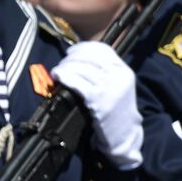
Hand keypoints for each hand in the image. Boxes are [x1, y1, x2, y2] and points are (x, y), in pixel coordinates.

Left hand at [50, 41, 142, 169]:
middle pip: (89, 57)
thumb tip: (79, 59)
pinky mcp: (98, 99)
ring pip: (80, 68)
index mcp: (124, 70)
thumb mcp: (117, 86)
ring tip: (57, 72)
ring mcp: (109, 87)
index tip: (71, 51)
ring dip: (64, 67)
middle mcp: (118, 75)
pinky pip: (76, 82)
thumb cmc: (116, 109)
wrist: (124, 132)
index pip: (102, 49)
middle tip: (61, 64)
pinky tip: (58, 78)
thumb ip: (105, 72)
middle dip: (71, 58)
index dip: (83, 48)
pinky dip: (64, 77)